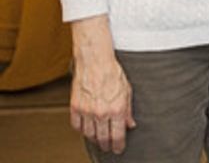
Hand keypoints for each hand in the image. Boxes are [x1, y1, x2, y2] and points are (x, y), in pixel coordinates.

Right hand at [69, 18, 135, 152]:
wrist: (95, 61)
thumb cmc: (112, 73)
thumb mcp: (127, 91)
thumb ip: (128, 110)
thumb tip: (130, 124)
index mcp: (116, 109)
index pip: (117, 135)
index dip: (118, 145)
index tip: (119, 149)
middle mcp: (101, 112)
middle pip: (102, 138)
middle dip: (107, 145)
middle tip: (109, 147)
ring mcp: (86, 111)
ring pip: (89, 134)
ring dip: (95, 139)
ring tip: (99, 140)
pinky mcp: (75, 107)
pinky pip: (77, 126)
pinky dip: (82, 130)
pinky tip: (87, 129)